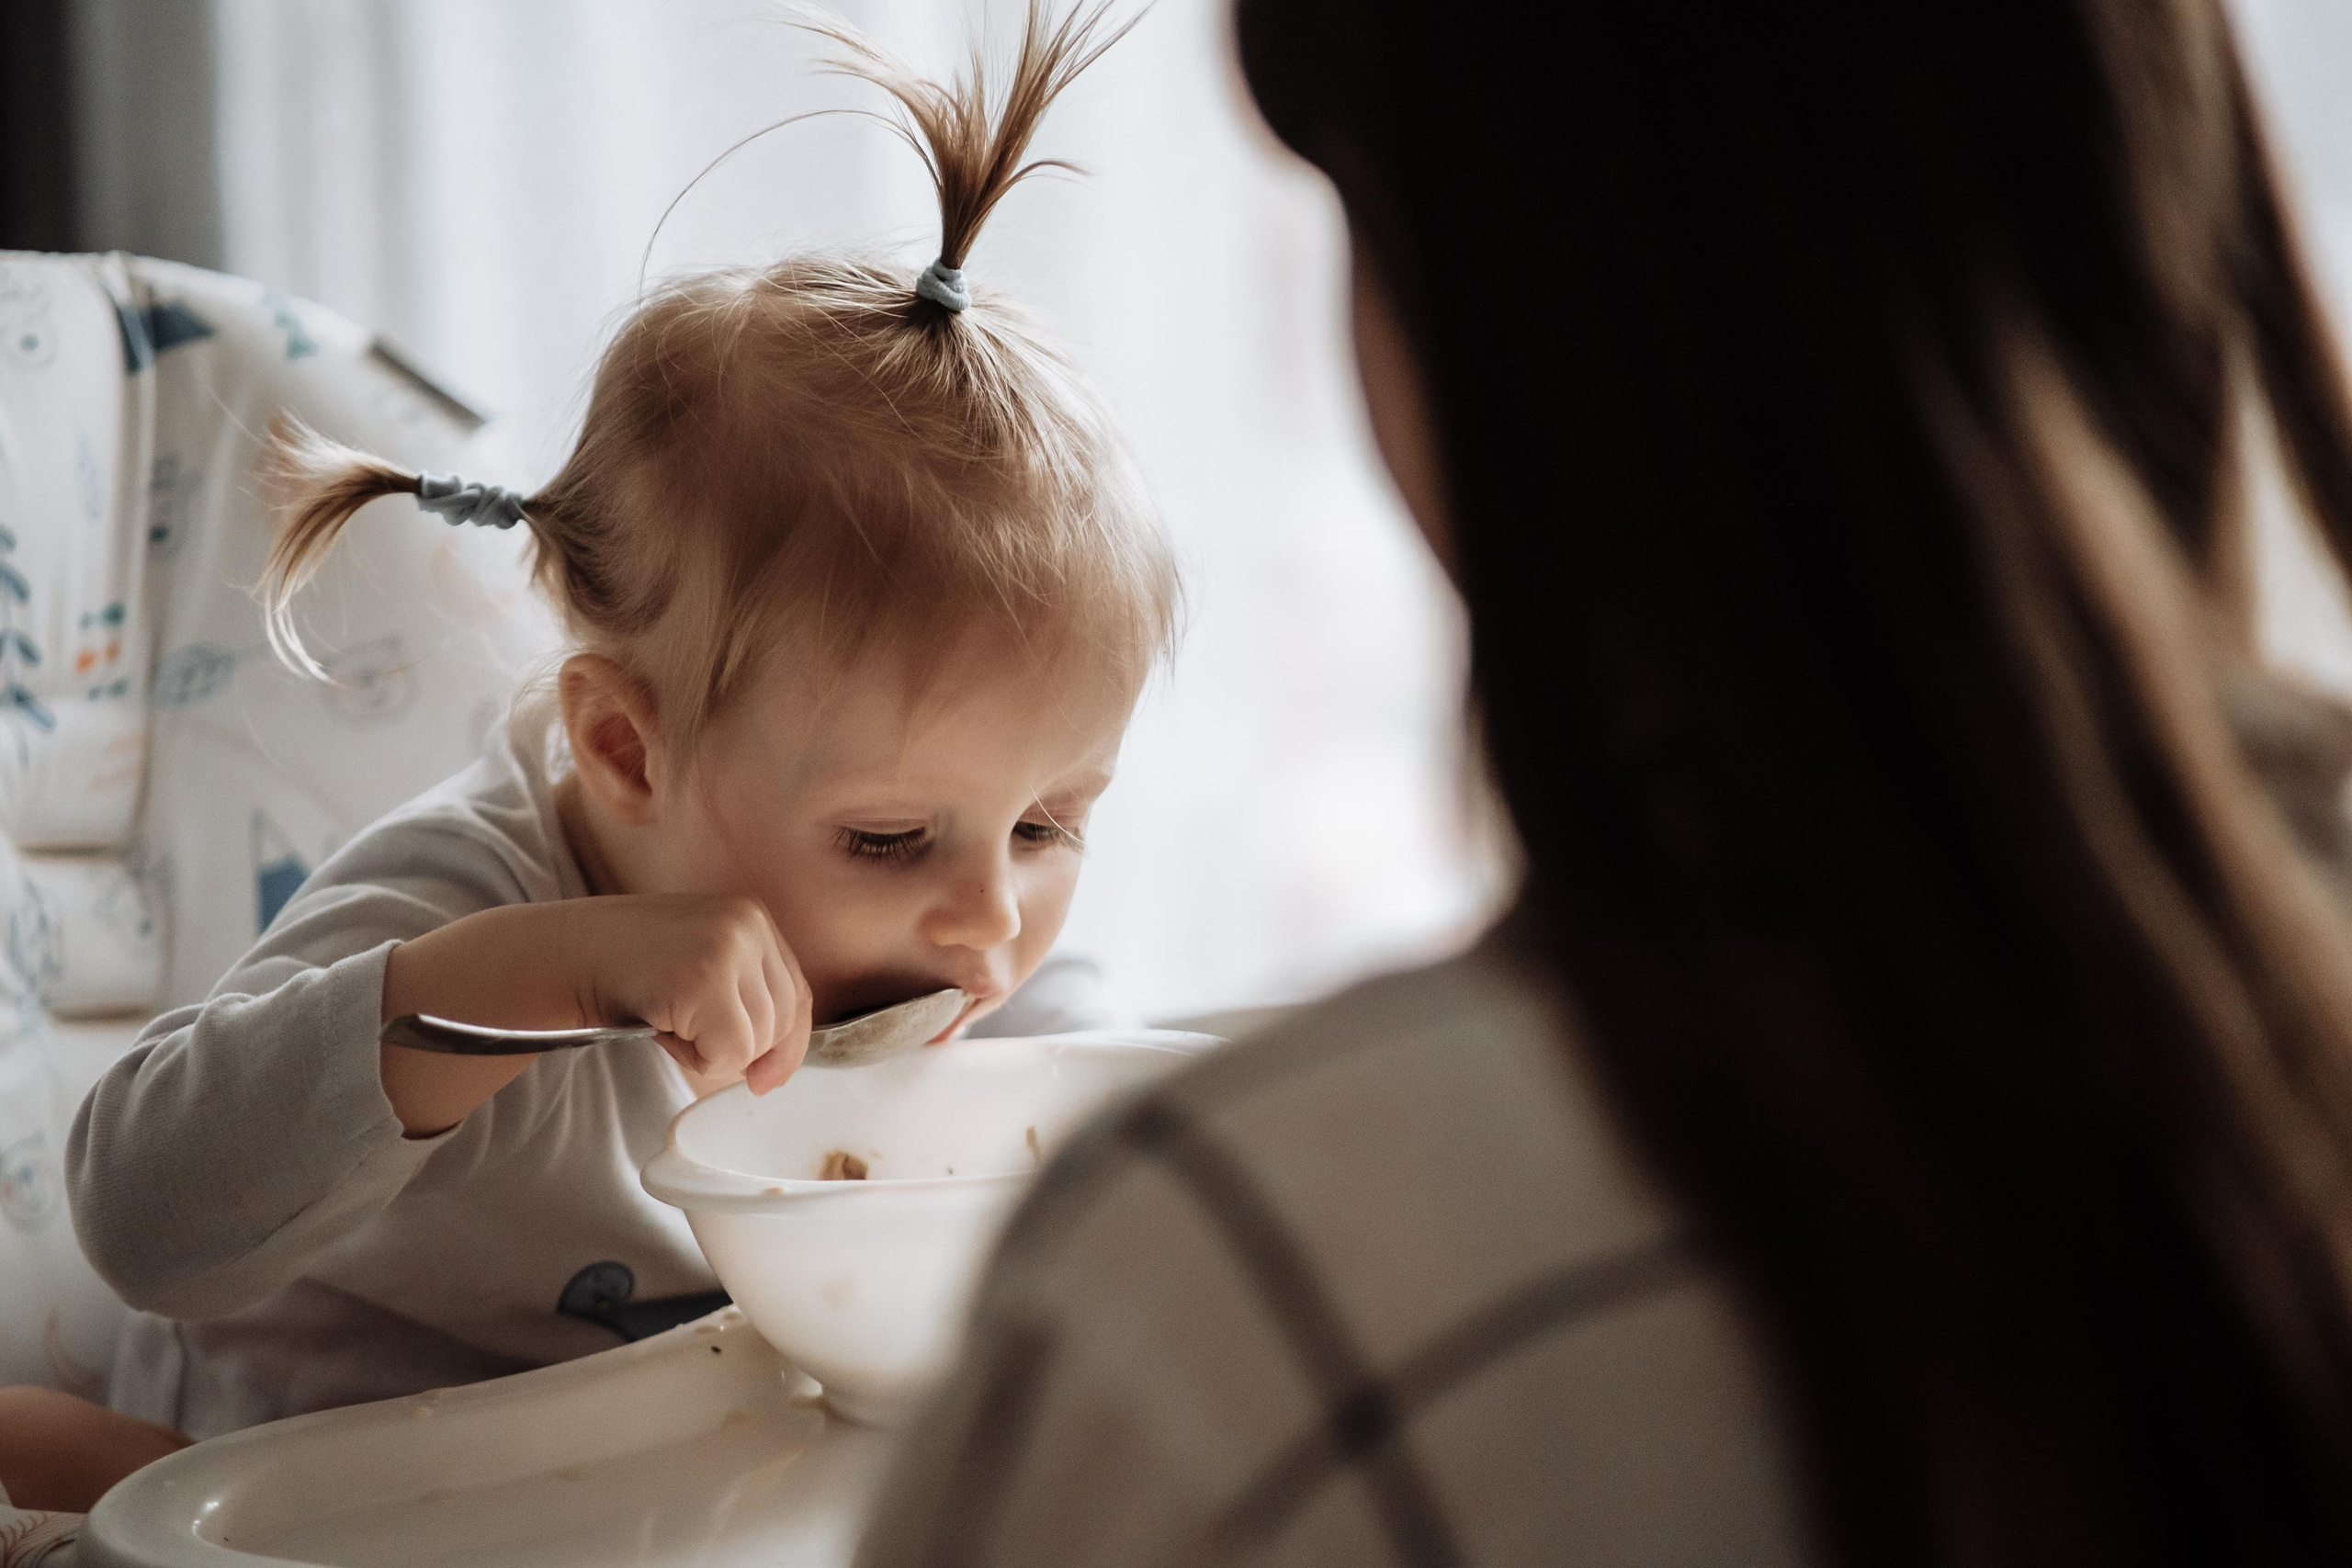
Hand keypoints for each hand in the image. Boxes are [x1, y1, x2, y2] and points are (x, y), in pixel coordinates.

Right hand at [573, 893, 811, 1093]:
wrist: (565, 956)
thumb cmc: (630, 972)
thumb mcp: (700, 967)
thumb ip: (744, 1000)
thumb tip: (772, 1076)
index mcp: (752, 917)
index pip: (797, 995)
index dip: (787, 1044)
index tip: (766, 1077)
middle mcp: (748, 925)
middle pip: (781, 1022)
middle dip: (739, 1047)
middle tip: (684, 1027)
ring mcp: (728, 948)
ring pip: (756, 1042)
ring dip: (710, 1051)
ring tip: (669, 1020)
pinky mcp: (706, 978)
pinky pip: (729, 1052)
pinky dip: (696, 1059)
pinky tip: (663, 1029)